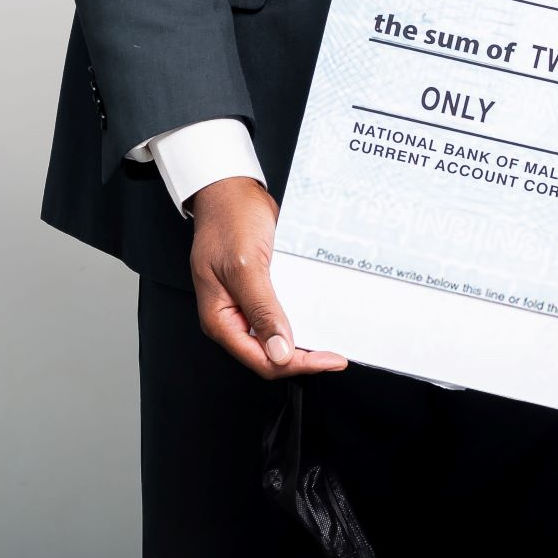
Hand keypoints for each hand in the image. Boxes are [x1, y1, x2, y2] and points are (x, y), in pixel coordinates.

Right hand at [188, 177, 346, 379]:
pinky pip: (282, 312)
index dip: (296, 365)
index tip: (329, 360)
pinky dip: (301, 319)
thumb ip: (261, 309)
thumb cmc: (229, 223)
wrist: (230, 193)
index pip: (260, 359)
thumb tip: (279, 352)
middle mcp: (232, 317)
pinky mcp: (261, 289)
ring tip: (333, 342)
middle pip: (269, 354)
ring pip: (277, 336)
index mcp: (220, 319)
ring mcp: (246, 304)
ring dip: (304, 342)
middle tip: (336, 356)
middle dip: (303, 359)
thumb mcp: (246, 266)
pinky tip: (320, 317)